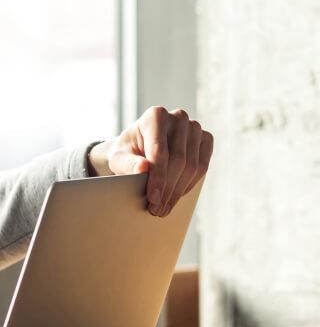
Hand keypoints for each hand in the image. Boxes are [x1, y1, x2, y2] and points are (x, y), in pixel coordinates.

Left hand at [89, 106, 213, 215]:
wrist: (139, 147)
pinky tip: (176, 196)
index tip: (153, 200)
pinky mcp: (206, 139)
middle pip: (178, 161)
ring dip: (178, 191)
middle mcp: (178, 117)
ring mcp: (194, 127)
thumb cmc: (127, 152)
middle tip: (157, 210)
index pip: (159, 152)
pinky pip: (203, 166)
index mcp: (155, 116)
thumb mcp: (119, 158)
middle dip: (168, 189)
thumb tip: (143, 169)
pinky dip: (190, 184)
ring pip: (193, 166)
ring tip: (164, 208)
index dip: (157, 178)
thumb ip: (127, 163)